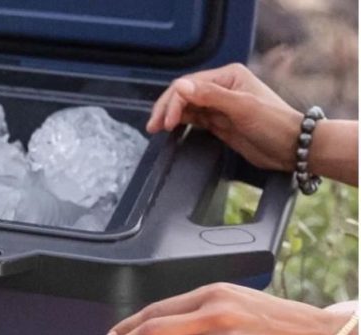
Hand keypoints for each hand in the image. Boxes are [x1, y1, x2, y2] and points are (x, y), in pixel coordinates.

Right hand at [147, 63, 302, 171]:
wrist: (291, 147)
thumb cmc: (273, 124)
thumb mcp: (241, 108)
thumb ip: (210, 96)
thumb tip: (180, 87)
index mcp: (228, 76)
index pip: (190, 85)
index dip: (174, 102)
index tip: (165, 123)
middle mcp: (222, 87)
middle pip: (184, 94)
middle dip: (167, 108)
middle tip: (153, 127)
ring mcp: (219, 105)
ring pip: (186, 106)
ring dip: (170, 116)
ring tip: (156, 129)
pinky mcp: (218, 122)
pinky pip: (193, 118)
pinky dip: (180, 122)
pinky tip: (169, 129)